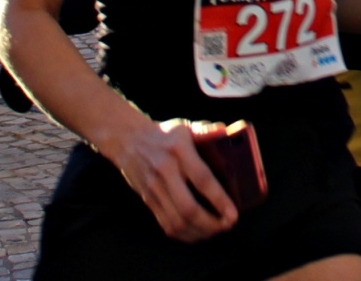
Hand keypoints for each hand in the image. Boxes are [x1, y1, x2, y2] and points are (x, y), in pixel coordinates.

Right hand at [104, 118, 237, 241]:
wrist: (127, 139)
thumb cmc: (163, 134)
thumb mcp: (184, 126)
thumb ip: (205, 131)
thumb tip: (225, 131)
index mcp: (179, 151)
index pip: (202, 180)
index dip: (219, 200)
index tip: (233, 214)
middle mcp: (166, 172)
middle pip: (188, 208)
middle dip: (211, 223)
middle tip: (227, 225)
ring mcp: (154, 188)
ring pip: (177, 221)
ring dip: (199, 232)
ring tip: (215, 230)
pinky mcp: (148, 200)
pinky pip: (165, 224)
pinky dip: (183, 234)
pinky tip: (196, 233)